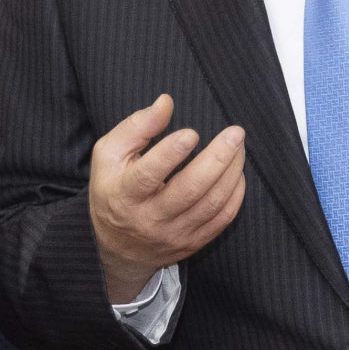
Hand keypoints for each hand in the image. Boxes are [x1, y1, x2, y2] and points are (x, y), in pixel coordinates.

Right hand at [87, 95, 247, 305]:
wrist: (118, 247)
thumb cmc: (113, 189)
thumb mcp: (109, 155)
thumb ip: (136, 127)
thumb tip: (166, 102)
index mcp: (124, 195)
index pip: (148, 175)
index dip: (171, 153)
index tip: (191, 133)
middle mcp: (149, 219)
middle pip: (189, 190)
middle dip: (217, 159)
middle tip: (235, 133)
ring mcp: (174, 234)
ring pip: (211, 204)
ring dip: (232, 172)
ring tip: (239, 147)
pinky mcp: (192, 242)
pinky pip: (222, 219)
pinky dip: (235, 194)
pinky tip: (237, 173)